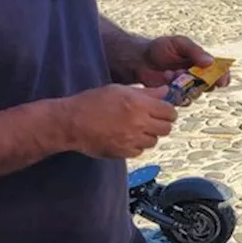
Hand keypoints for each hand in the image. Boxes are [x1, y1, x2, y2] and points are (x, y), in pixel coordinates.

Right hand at [61, 84, 178, 158]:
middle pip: (166, 128)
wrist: (71, 122)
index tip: (164, 111)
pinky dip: (136, 146)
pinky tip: (126, 137)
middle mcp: (139, 123)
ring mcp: (132, 140)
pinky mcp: (123, 153)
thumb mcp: (119, 90)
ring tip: (136, 128)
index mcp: (140, 105)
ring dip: (149, 135)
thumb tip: (165, 91)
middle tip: (152, 120)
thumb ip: (146, 92)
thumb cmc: (92, 102)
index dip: (168, 111)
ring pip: (154, 141)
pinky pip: (140, 151)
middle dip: (162, 124)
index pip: (170, 112)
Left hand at [134, 36, 230, 89]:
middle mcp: (197, 77)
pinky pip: (181, 100)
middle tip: (191, 74)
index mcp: (202, 63)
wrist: (140, 58)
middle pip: (210, 86)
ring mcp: (186, 88)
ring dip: (186, 84)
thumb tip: (210, 62)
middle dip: (203, 82)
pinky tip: (166, 77)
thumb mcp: (179, 44)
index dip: (223, 77)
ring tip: (172, 72)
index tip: (221, 80)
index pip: (219, 72)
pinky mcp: (175, 96)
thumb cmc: (161, 48)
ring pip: (195, 94)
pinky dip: (175, 90)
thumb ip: (195, 51)